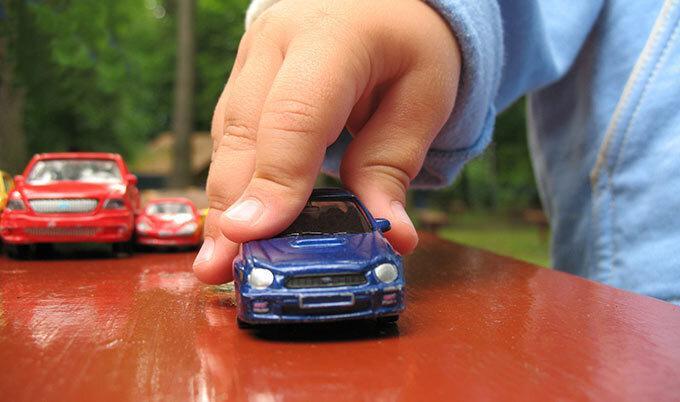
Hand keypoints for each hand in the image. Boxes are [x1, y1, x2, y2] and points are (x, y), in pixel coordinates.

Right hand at [193, 0, 460, 282]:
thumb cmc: (408, 41)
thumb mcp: (422, 97)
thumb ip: (394, 164)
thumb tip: (389, 235)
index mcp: (332, 37)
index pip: (295, 116)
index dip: (274, 180)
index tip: (253, 234)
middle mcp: (278, 42)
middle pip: (245, 131)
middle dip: (232, 205)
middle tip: (219, 267)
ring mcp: (253, 58)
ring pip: (227, 136)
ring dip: (223, 201)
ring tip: (216, 258)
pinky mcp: (245, 78)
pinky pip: (231, 134)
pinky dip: (232, 180)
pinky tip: (231, 221)